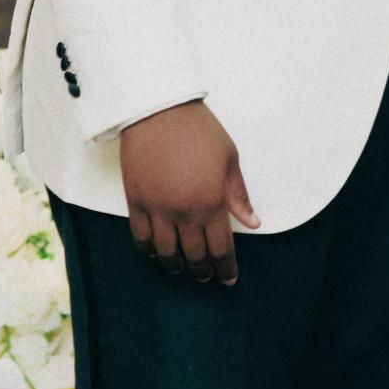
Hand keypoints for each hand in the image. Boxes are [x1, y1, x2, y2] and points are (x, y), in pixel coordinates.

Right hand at [120, 100, 259, 285]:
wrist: (159, 110)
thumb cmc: (199, 130)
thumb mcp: (229, 158)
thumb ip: (239, 195)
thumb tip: (253, 223)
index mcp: (212, 201)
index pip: (221, 248)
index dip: (226, 268)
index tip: (229, 278)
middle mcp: (185, 211)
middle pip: (195, 255)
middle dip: (203, 270)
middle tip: (206, 275)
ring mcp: (158, 209)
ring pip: (167, 253)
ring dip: (176, 265)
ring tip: (182, 268)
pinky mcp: (135, 203)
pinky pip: (141, 238)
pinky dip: (150, 250)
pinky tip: (158, 251)